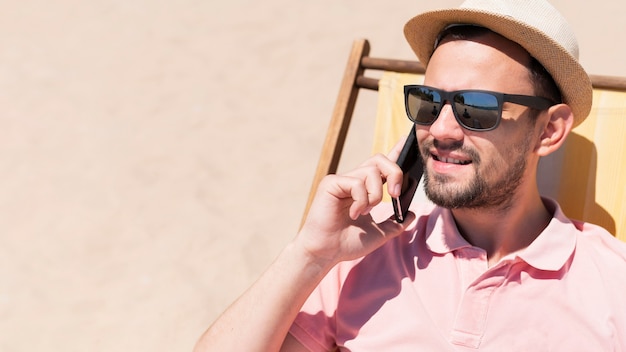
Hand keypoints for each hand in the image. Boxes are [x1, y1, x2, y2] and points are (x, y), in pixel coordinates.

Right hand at [297, 137, 415, 267]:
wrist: (326, 253)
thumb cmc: (346, 243)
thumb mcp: (379, 234)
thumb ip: (396, 223)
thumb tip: (411, 214)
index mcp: (364, 189)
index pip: (382, 166)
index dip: (395, 151)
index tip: (406, 139)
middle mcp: (353, 181)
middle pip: (380, 159)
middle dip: (394, 173)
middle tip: (395, 195)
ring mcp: (342, 181)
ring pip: (371, 171)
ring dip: (375, 195)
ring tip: (365, 212)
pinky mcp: (331, 184)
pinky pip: (356, 183)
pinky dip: (361, 200)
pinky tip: (353, 214)